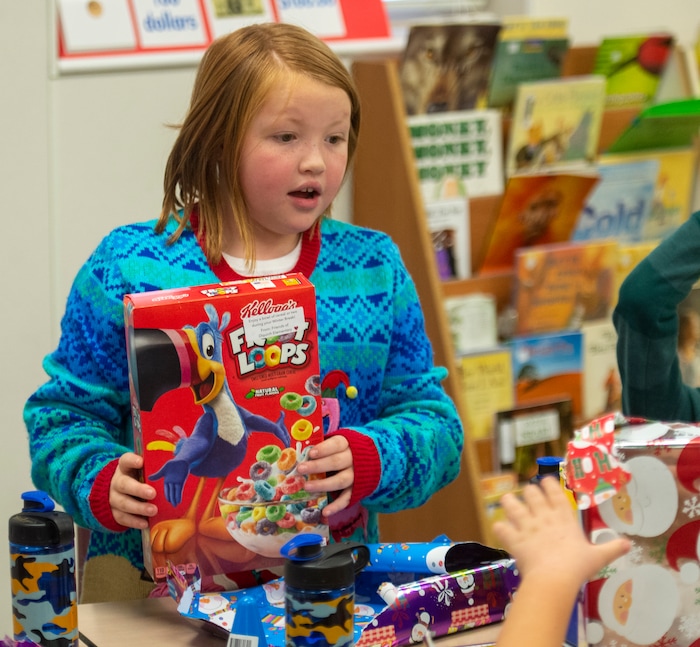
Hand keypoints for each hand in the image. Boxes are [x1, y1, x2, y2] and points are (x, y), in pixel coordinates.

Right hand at [109, 452, 157, 529]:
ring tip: (153, 510)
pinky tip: (145, 523)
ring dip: (139, 508)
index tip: (141, 462)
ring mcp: (114, 498)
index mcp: (124, 468)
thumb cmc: (138, 478)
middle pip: (124, 484)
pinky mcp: (115, 512)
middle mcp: (117, 482)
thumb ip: (154, 466)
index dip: (132, 461)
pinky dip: (134, 521)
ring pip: (123, 503)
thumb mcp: (143, 469)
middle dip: (138, 489)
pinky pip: (122, 518)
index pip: (125, 460)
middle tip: (152, 493)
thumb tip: (176, 458)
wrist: (120, 492)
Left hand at [296, 435, 352, 516]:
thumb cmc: (346, 451)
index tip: (311, 453)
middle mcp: (353, 460)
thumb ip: (324, 447)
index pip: (337, 444)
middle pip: (336, 462)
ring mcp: (356, 476)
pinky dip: (337, 506)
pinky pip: (347, 498)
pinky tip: (325, 511)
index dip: (324, 448)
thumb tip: (301, 450)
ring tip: (306, 487)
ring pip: (340, 480)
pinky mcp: (357, 490)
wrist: (373, 460)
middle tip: (301, 469)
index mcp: (348, 445)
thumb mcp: (340, 444)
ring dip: (323, 484)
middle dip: (318, 466)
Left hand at [493, 477, 629, 585]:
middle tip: (528, 496)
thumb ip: (612, 548)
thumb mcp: (598, 557)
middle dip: (527, 493)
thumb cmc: (577, 566)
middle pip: (530, 493)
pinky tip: (499, 528)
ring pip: (510, 504)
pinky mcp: (514, 538)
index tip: (543, 481)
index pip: (553, 491)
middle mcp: (543, 516)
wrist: (555, 579)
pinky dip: (499, 527)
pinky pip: (500, 528)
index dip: (547, 483)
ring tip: (508, 503)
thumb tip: (628, 544)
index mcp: (563, 517)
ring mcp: (526, 526)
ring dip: (508, 503)